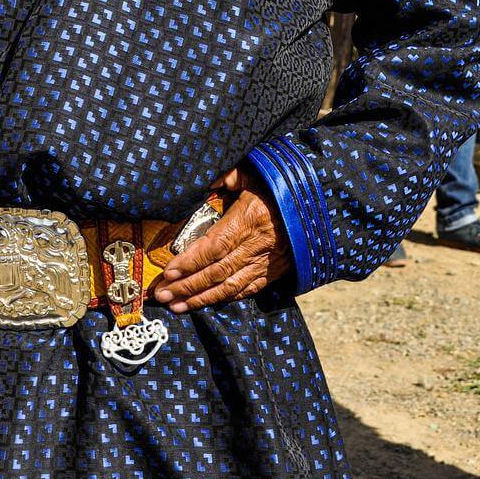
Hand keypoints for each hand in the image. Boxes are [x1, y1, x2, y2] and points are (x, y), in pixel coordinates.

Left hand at [154, 167, 289, 312]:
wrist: (318, 205)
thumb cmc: (280, 186)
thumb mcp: (252, 173)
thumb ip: (225, 176)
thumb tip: (202, 179)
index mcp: (248, 220)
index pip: (213, 247)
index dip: (189, 262)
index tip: (168, 272)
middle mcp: (256, 246)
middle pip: (216, 272)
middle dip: (186, 286)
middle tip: (161, 295)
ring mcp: (266, 262)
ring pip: (229, 286)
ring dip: (200, 298)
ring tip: (175, 305)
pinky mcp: (274, 272)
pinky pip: (246, 289)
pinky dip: (224, 298)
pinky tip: (206, 303)